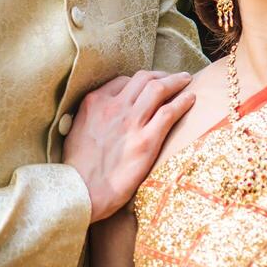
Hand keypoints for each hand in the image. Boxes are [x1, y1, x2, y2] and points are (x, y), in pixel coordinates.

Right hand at [63, 71, 194, 220]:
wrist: (80, 191)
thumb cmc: (77, 168)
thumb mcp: (75, 131)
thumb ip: (91, 117)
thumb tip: (102, 115)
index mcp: (94, 103)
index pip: (123, 81)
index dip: (140, 82)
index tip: (150, 85)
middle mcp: (113, 107)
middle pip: (144, 78)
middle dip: (162, 75)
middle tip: (174, 78)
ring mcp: (131, 122)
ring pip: (159, 89)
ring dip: (176, 81)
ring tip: (186, 80)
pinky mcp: (146, 141)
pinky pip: (169, 112)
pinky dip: (183, 102)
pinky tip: (191, 99)